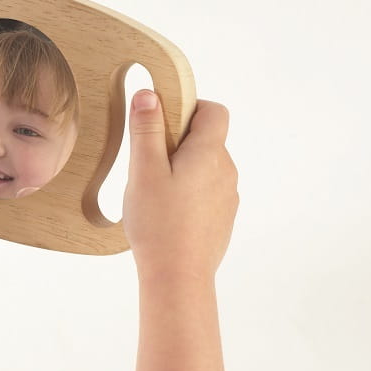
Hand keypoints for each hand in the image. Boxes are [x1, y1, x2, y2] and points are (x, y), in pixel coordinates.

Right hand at [122, 90, 238, 282]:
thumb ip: (147, 130)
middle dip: (178, 141)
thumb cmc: (159, 223)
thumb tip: (150, 94)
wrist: (178, 276)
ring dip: (182, 168)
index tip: (162, 122)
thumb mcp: (144, 170)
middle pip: (207, 139)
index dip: (190, 107)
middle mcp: (226, 171)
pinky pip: (207, 191)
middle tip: (148, 163)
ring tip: (155, 192)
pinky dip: (188, 191)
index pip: (214, 111)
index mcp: (209, 153)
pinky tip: (166, 213)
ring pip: (205, 166)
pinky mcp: (222, 217)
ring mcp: (227, 196)